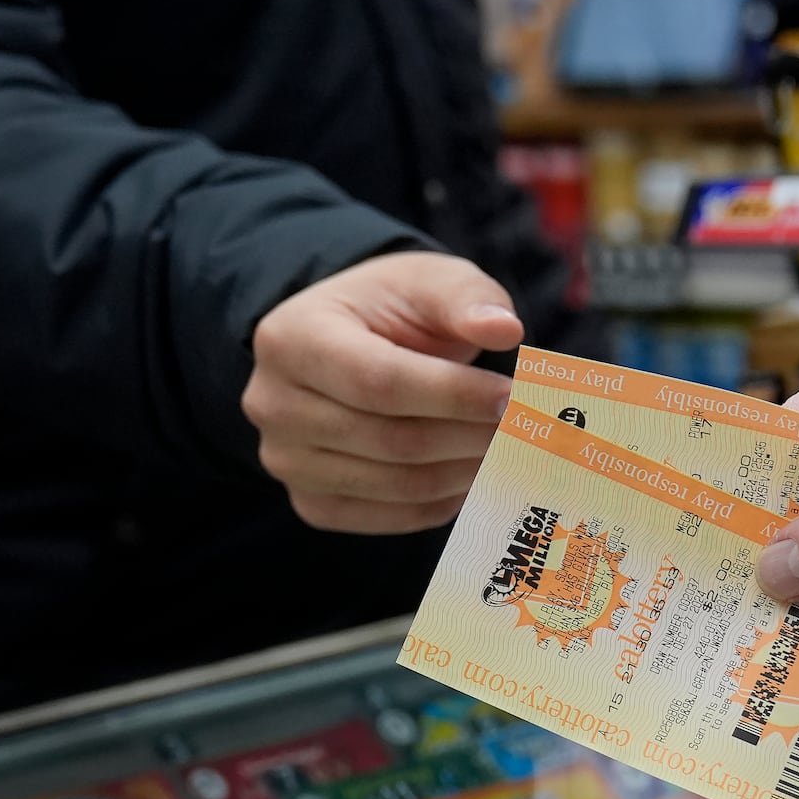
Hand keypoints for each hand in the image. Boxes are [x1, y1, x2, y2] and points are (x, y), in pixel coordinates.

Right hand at [241, 252, 523, 533]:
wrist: (350, 344)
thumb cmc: (393, 310)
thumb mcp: (428, 281)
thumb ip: (466, 298)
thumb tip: (504, 329)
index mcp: (291, 338)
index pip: (380, 381)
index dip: (453, 394)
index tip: (513, 397)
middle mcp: (273, 404)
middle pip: (392, 439)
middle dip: (470, 435)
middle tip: (525, 427)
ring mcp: (286, 461)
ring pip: (397, 484)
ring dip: (466, 471)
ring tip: (506, 447)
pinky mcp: (312, 502)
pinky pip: (390, 516)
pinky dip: (444, 500)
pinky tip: (472, 470)